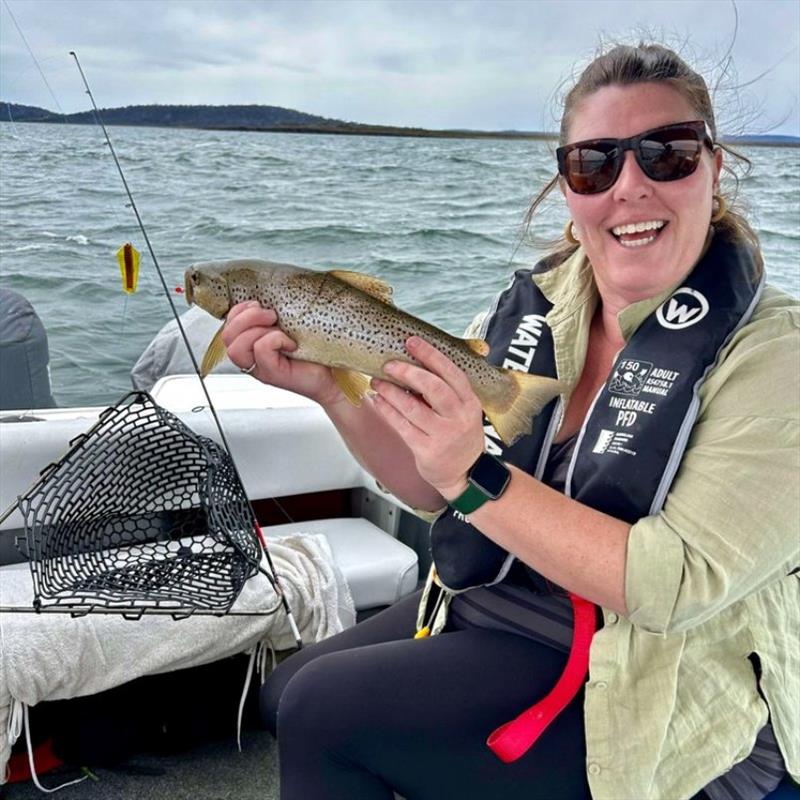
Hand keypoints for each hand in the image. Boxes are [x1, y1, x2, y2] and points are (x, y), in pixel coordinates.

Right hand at [222, 302, 342, 406]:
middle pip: (226, 336)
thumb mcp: (290, 323)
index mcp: (252, 342)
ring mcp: (260, 368)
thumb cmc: (316, 348)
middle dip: (247, 317)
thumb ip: (274, 313)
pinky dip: (275, 339)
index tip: (260, 304)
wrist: (336, 372)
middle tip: (272, 315)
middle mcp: (252, 357)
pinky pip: (261, 350)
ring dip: (256, 330)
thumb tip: (268, 294)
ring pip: (235, 348)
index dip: (238, 311)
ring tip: (278, 328)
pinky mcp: (272, 375)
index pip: (227, 325)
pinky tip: (291, 344)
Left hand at [370, 336, 483, 498]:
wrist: (466, 474)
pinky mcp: (427, 450)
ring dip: (391, 391)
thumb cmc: (459, 435)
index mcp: (470, 402)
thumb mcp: (464, 411)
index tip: (411, 342)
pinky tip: (378, 400)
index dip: (431, 355)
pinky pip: (402, 426)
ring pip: (412, 407)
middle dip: (408, 372)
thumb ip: (447, 391)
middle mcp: (459, 417)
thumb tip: (416, 363)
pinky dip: (388, 410)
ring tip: (376, 381)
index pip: (451, 373)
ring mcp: (444, 435)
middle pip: (433, 387)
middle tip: (388, 364)